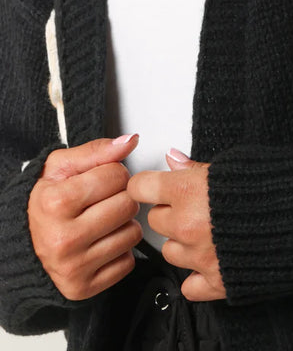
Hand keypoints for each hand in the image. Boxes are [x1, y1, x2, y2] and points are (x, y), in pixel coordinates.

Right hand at [27, 135, 142, 300]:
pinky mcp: (84, 287)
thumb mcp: (61, 167)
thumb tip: (129, 141)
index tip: (99, 180)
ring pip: (133, 233)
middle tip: (102, 201)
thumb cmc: (46, 202)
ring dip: (123, 224)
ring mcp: (74, 267)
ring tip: (101, 220)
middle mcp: (63, 238)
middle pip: (128, 204)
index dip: (112, 173)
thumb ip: (97, 150)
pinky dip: (120, 250)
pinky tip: (101, 242)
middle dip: (121, 196)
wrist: (24, 242)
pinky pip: (128, 262)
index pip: (117, 175)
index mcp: (56, 203)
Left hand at [127, 153, 225, 301]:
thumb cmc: (276, 184)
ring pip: (169, 251)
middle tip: (193, 206)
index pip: (140, 187)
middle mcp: (187, 225)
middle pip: (155, 220)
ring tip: (207, 232)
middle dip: (170, 212)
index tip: (154, 186)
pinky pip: (188, 285)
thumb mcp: (233, 163)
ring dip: (182, 243)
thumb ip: (196, 167)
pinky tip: (212, 260)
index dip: (148, 185)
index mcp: (187, 190)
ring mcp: (200, 256)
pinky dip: (197, 275)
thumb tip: (173, 159)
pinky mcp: (216, 282)